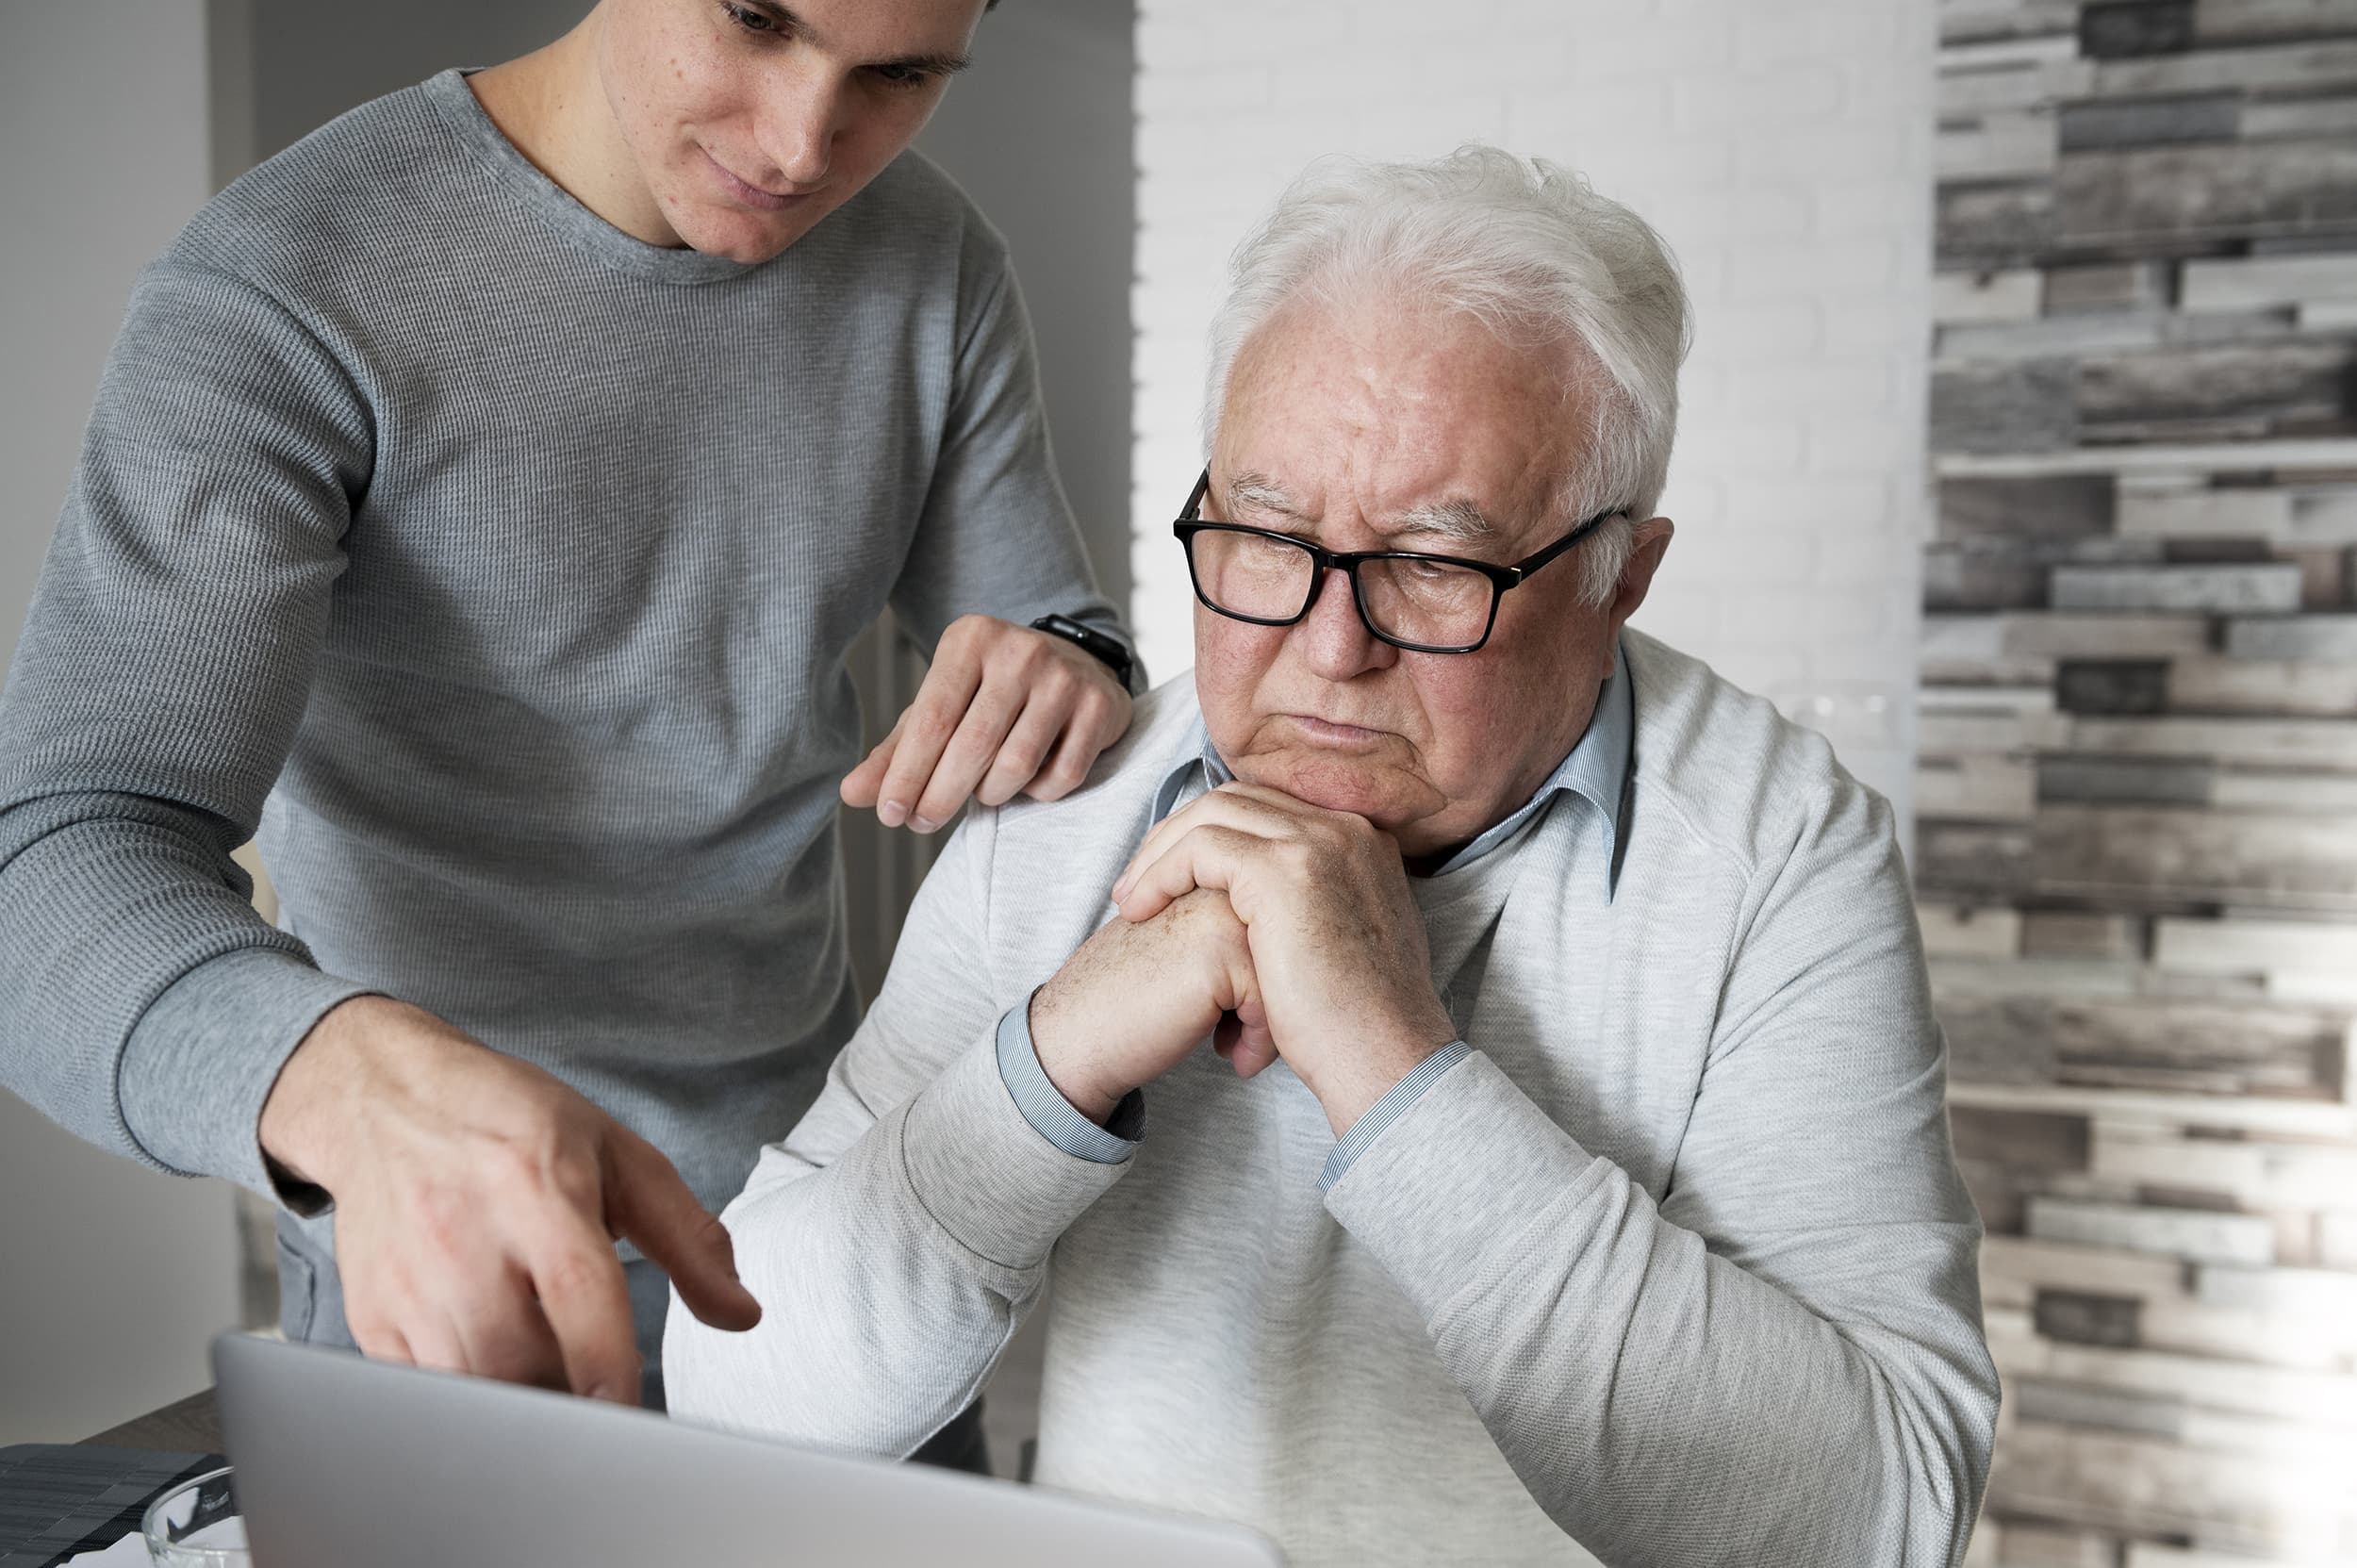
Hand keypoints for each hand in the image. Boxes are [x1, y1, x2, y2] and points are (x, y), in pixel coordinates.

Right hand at [257, 997, 762, 1402]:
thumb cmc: (511, 1126)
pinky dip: (470, 1399)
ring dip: (524, 1403)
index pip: (576, 1288)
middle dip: (574, 1396)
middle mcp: (465, 1235)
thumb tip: (740, 1312)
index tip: (627, 1410)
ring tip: (551, 1371)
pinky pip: (427, 1395)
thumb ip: (688, 1236)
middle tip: (602, 1388)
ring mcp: (408, 1282)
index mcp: (536, 1186)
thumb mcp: (617, 1155)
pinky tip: (492, 1361)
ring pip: (474, 1390)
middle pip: (524, 1359)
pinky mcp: (370, 1318)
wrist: (384, 1100)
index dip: (604, 1360)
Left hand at [841, 615, 1131, 832]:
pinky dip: (1036, 793)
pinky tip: (1026, 782)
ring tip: (981, 793)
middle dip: (940, 795)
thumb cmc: (992, 694)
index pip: (931, 718)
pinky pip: (1062, 776)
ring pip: (1016, 765)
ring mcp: (1066, 677)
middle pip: (972, 745)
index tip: (889, 814)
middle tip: (922, 823)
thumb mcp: (940, 707)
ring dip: (990, 795)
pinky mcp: (1100, 707)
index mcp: (971, 639)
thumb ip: (897, 750)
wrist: (1075, 665)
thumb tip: (853, 795)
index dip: (907, 774)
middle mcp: (1021, 651)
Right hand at [1028, 887, 1271, 1124]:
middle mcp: (1225, 881)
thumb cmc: (1132, 998)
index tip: (1236, 1013)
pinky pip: (1279, 1001)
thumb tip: (1312, 963)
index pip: (1286, 929)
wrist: (1076, 1031)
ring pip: (1293, 972)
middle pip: (1295, 947)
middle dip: (1278, 998)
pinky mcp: (1224, 951)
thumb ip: (1244, 933)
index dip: (1270, 981)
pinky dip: (1261, 1039)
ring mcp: (1226, 911)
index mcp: (1218, 874)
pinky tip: (1231, 1056)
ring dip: (1273, 1021)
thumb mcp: (1195, 951)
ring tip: (1235, 1043)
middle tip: (1243, 1033)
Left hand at [1108, 783, 1455, 1134]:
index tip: (1175, 876)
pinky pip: (1200, 846)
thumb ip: (1318, 907)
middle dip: (1177, 836)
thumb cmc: (1362, 1024)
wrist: (1388, 1057)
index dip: (1213, 835)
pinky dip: (1161, 872)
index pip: (1268, 808)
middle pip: (1237, 800)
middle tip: (1140, 884)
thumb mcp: (1349, 944)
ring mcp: (1318, 842)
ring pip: (1212, 814)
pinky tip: (1141, 909)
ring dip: (1160, 854)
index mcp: (1361, 841)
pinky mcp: (1285, 868)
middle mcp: (1344, 829)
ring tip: (1131, 901)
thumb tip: (1269, 913)